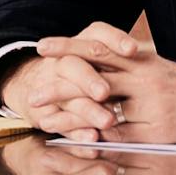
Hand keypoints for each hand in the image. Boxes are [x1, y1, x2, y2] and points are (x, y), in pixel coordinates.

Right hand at [0, 23, 138, 139]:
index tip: (131, 50)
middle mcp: (63, 63)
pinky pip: (60, 124)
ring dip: (87, 110)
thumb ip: (115, 59)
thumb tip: (141, 52)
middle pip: (73, 66)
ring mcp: (50, 88)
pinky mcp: (45, 115)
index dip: (113, 40)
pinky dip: (77, 133)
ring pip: (67, 97)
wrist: (34, 94)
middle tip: (104, 92)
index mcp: (81, 46)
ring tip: (107, 122)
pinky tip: (93, 140)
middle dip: (89, 79)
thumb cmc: (84, 77)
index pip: (97, 35)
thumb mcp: (97, 61)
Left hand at [36, 28, 175, 144]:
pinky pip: (120, 139)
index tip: (42, 47)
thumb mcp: (164, 71)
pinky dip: (97, 143)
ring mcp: (152, 106)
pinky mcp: (160, 132)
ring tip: (46, 123)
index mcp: (145, 60)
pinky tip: (77, 148)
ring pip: (101, 110)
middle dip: (60, 87)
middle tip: (35, 97)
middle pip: (92, 76)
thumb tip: (107, 59)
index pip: (99, 47)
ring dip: (71, 118)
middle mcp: (145, 78)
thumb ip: (136, 67)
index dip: (69, 46)